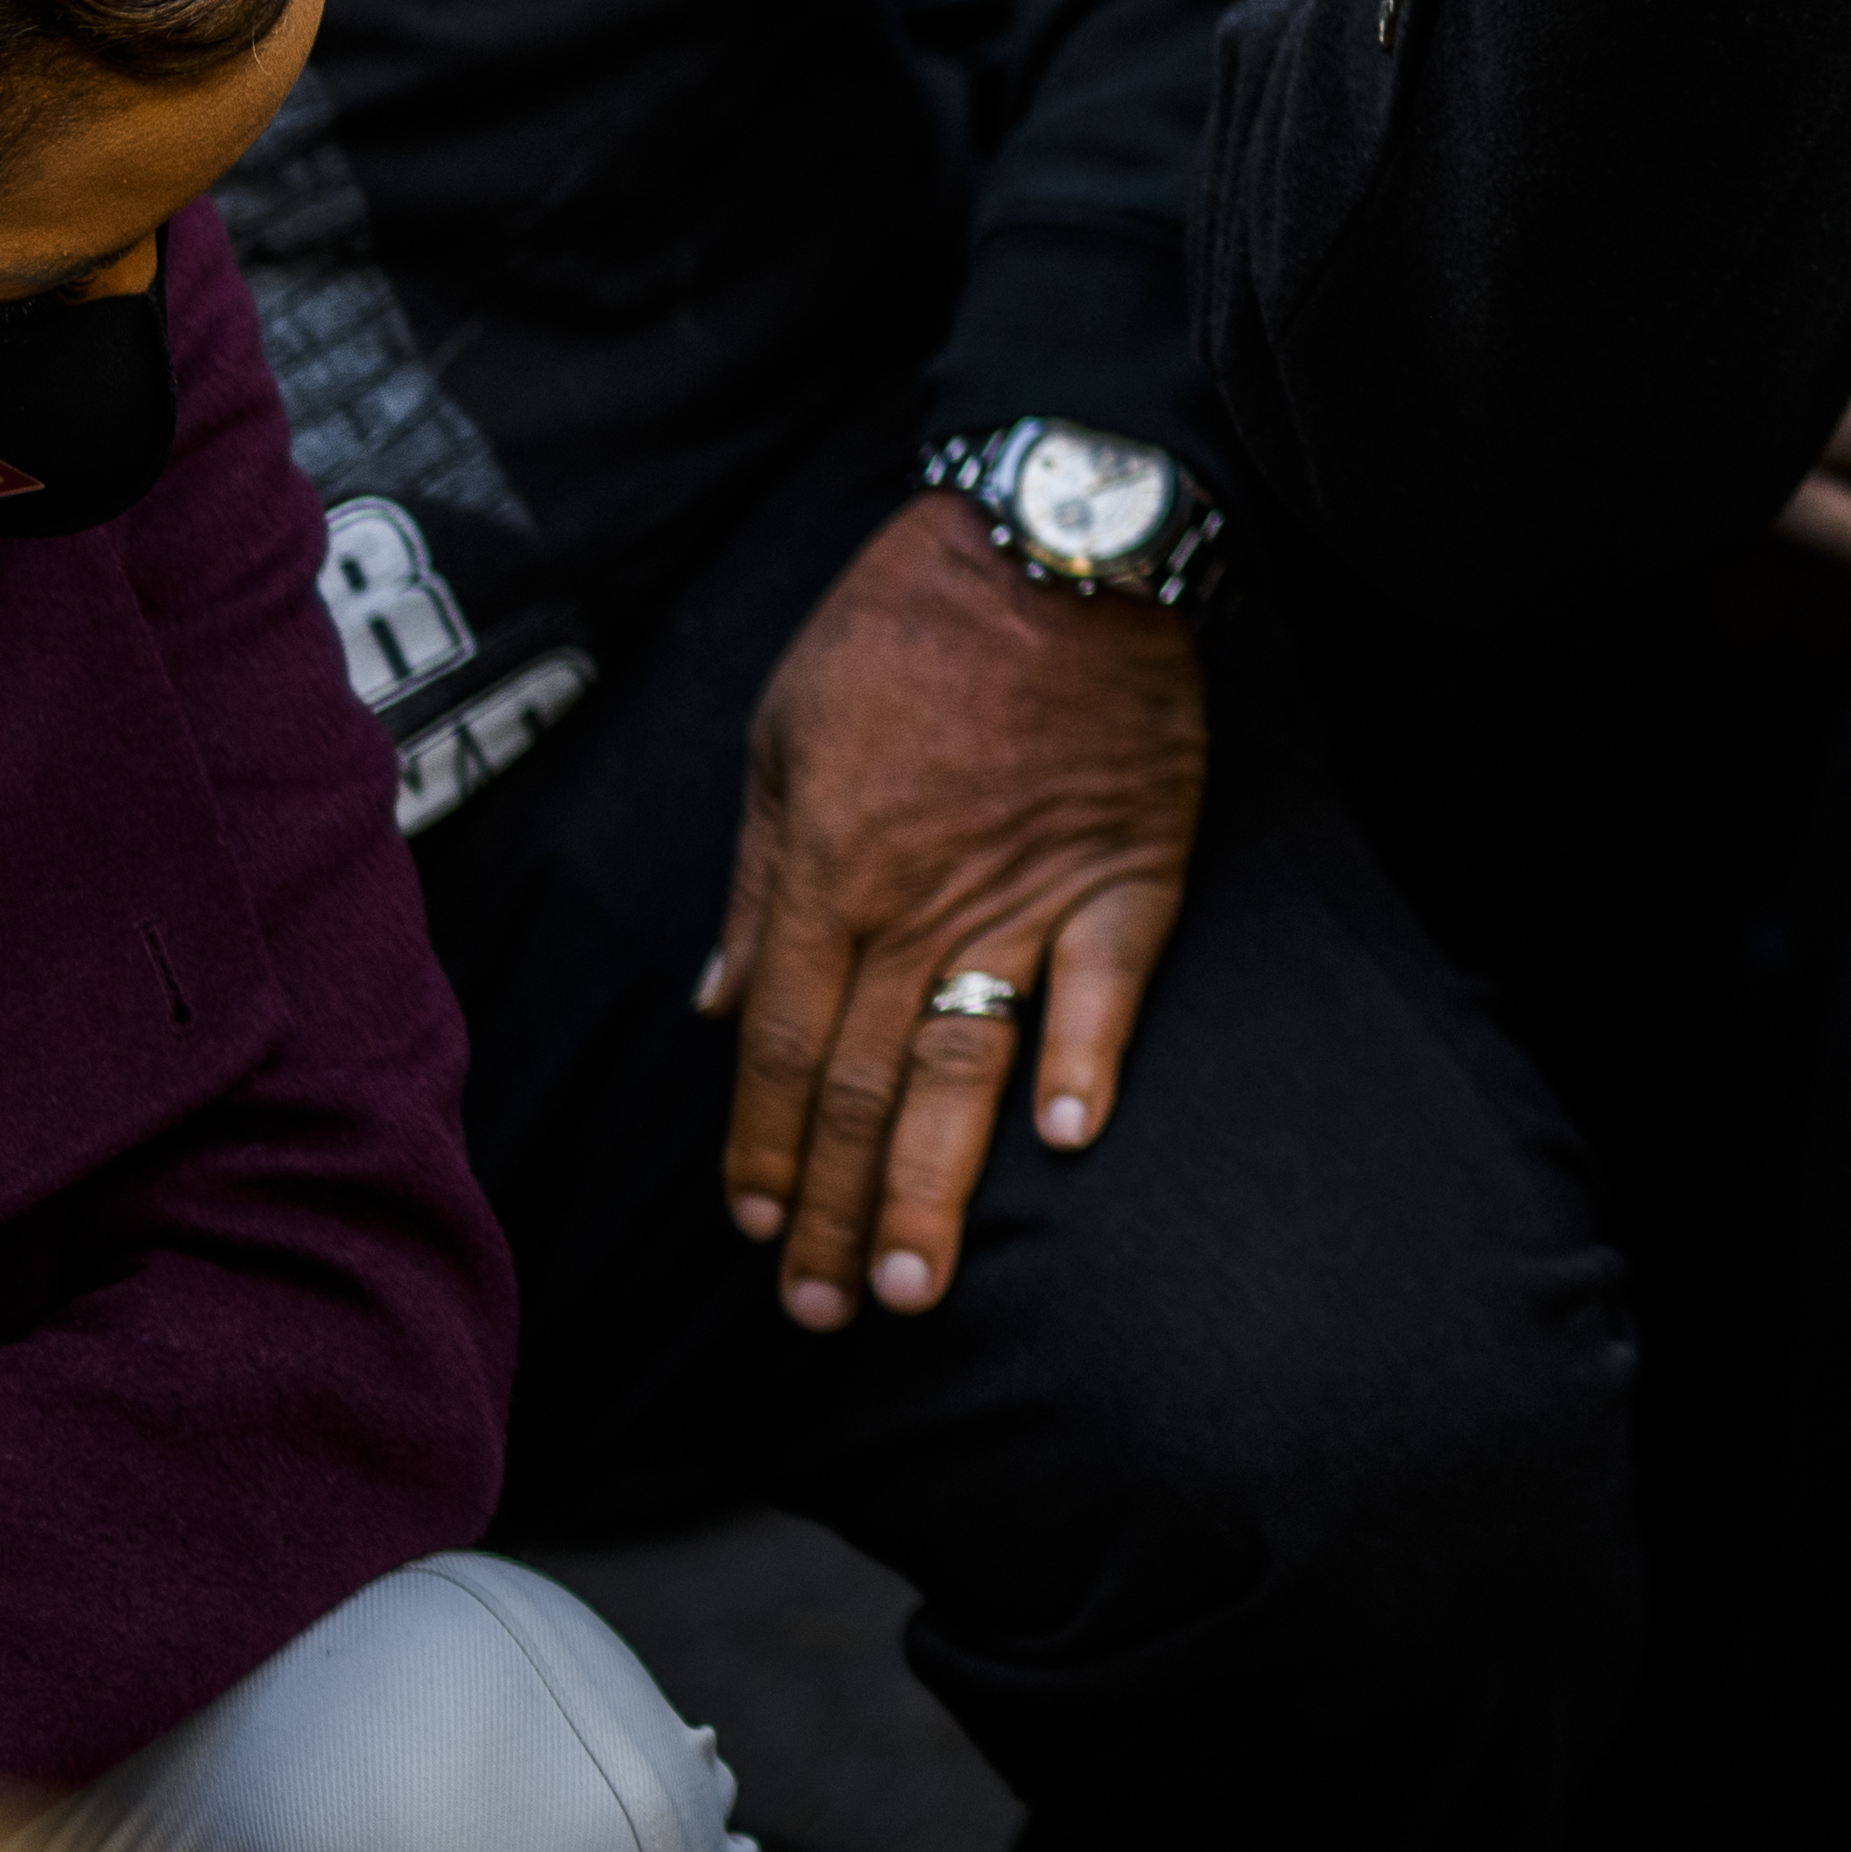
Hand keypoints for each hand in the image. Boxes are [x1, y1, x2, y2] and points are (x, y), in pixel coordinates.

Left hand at [702, 498, 1210, 1329]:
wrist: (1051, 536)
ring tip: (916, 1282)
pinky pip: (1107, 979)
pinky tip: (1069, 1136)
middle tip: (830, 1314)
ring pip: (966, 1060)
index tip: (762, 1237)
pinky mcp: (1128, 864)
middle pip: (865, 1086)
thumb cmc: (904, 625)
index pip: (783, 1050)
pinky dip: (1085, 1053)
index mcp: (824, 875)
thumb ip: (759, 883)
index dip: (767, 1152)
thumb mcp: (784, 735)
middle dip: (839, 1209)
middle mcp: (915, 904)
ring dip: (936, 1181)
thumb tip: (722, 1007)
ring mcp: (1026, 892)